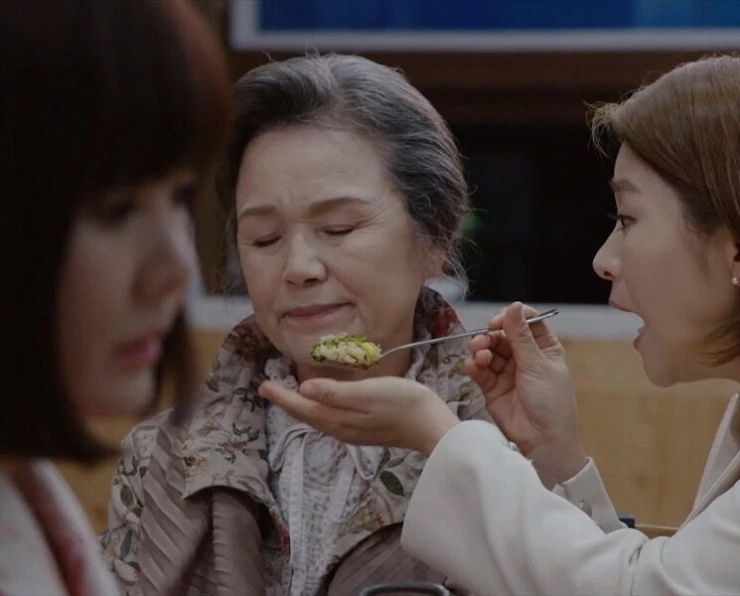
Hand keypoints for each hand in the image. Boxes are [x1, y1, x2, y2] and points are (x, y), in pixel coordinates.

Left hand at [258, 377, 459, 455]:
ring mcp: (353, 431)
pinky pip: (331, 419)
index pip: (303, 406)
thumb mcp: (368, 393)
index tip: (262, 385)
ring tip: (288, 395)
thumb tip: (304, 389)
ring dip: (301, 406)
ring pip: (318, 418)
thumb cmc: (403, 403)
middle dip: (287, 402)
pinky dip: (318, 409)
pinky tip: (321, 403)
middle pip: (307, 415)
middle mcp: (341, 428)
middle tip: (268, 388)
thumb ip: (336, 393)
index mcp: (339, 419)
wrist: (431, 426)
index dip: (282, 396)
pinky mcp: (364, 429)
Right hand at [464, 302, 586, 486]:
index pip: (525, 322)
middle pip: (502, 335)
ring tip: (479, 356)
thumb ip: (520, 336)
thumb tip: (514, 306)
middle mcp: (524, 358)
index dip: (511, 318)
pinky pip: (480, 371)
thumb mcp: (538, 365)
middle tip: (483, 342)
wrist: (543, 442)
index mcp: (543, 348)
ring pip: (489, 351)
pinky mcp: (492, 388)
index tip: (498, 320)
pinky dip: (474, 365)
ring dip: (481, 350)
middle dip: (490, 336)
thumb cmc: (552, 404)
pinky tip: (473, 366)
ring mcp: (508, 372)